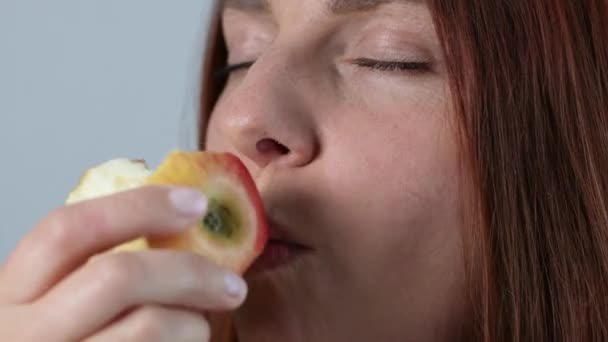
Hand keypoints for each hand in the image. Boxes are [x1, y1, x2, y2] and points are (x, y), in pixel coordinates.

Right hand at [0, 186, 245, 340]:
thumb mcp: (53, 301)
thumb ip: (91, 267)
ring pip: (148, 326)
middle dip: (189, 271)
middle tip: (232, 283)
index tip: (195, 203)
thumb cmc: (60, 341)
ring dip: (193, 323)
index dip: (137, 207)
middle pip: (117, 276)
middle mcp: (26, 331)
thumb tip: (174, 221)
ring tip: (200, 327)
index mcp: (14, 290)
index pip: (67, 229)